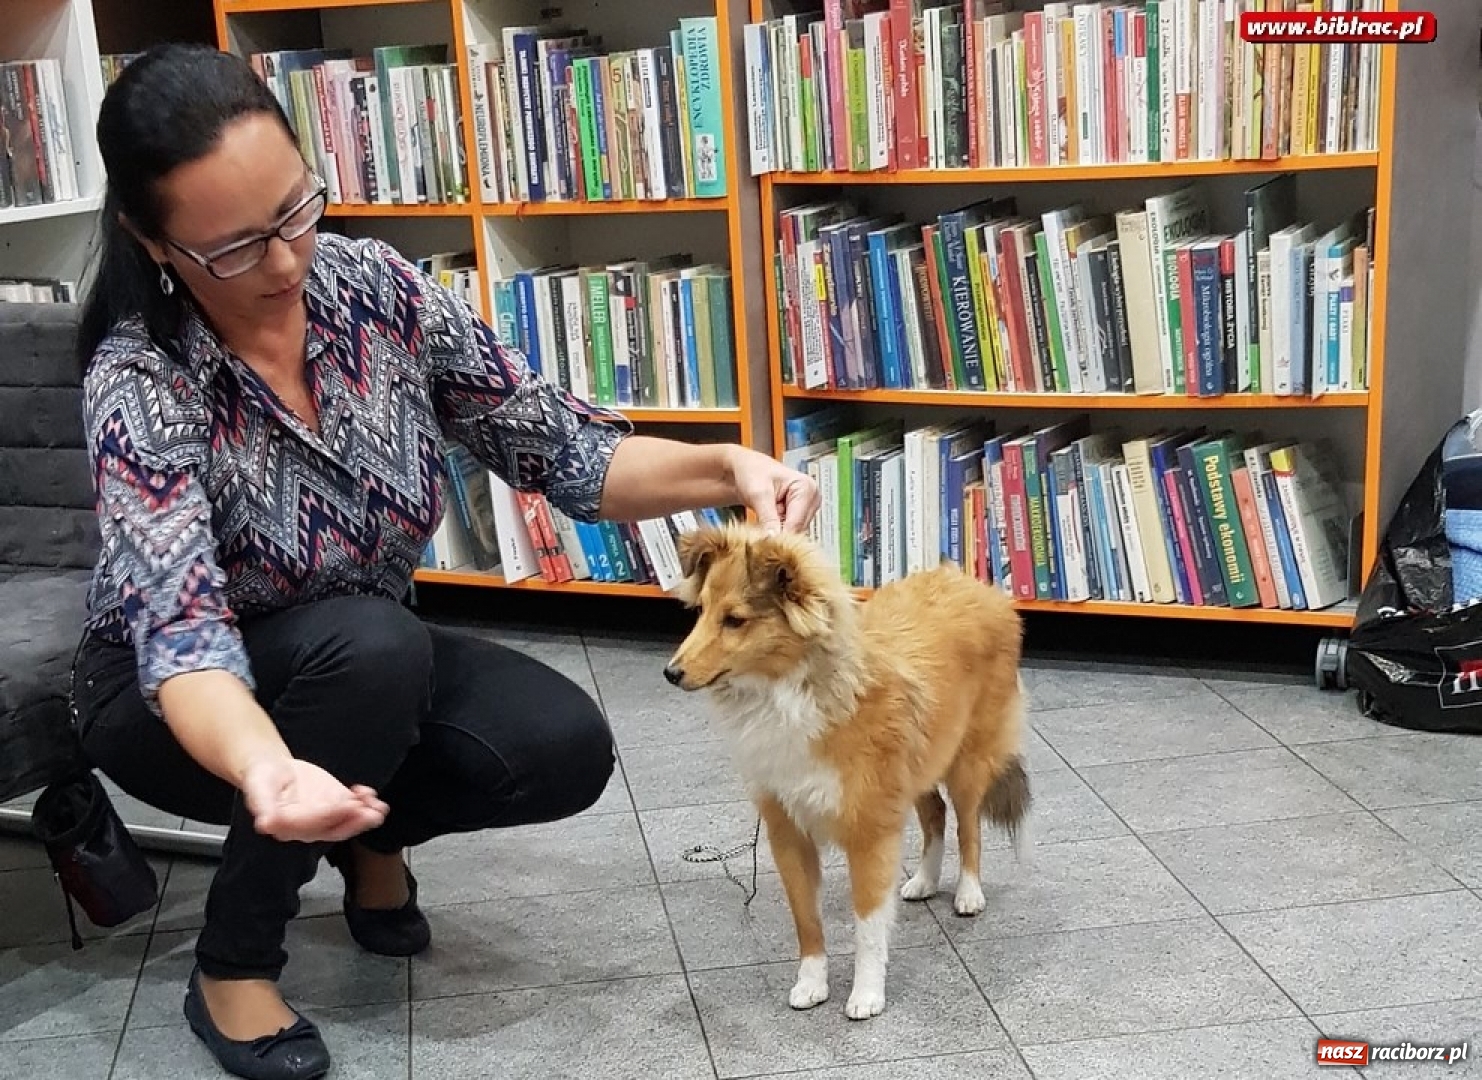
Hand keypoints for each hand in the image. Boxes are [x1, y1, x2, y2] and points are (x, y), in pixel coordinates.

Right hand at [241, 756, 388, 842]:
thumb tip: (265, 824)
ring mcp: (325, 817)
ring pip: (347, 822)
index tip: (346, 805)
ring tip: (379, 808)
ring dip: (365, 817)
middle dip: (354, 822)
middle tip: (369, 812)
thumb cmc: (262, 779)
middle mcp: (309, 827)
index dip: (329, 816)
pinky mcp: (335, 805)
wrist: (273, 770)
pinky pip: (353, 808)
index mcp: (288, 827)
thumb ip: (262, 805)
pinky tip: (371, 794)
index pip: (311, 824)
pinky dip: (366, 803)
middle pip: (334, 829)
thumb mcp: (257, 788)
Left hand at [728, 446, 820, 534]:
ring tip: (761, 519)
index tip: (762, 543)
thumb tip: (773, 539)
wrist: (746, 470)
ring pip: (793, 533)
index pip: (797, 522)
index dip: (779, 536)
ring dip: (776, 532)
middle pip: (797, 530)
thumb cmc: (752, 472)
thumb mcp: (758, 494)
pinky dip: (776, 531)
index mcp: (807, 488)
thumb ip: (768, 518)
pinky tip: (766, 522)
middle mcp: (811, 499)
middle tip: (758, 531)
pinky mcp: (799, 516)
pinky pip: (789, 532)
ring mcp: (806, 508)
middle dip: (777, 533)